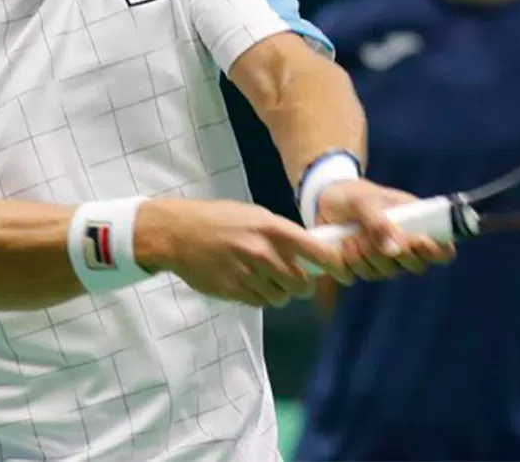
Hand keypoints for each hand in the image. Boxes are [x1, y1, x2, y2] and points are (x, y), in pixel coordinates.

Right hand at [134, 198, 355, 307]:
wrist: (178, 233)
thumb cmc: (219, 219)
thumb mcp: (254, 215)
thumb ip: (281, 234)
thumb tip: (311, 252)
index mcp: (271, 228)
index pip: (316, 252)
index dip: (334, 265)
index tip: (341, 272)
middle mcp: (263, 252)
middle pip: (302, 283)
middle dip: (303, 284)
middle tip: (296, 279)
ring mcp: (248, 274)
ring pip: (282, 297)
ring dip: (281, 292)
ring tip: (267, 279)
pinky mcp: (234, 291)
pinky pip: (261, 303)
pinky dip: (262, 297)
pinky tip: (250, 283)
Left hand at [317, 179, 455, 281]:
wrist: (324, 199)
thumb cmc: (353, 195)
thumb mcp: (364, 201)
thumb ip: (379, 222)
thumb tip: (395, 251)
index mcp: (416, 226)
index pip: (442, 250)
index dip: (438, 252)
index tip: (420, 241)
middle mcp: (403, 248)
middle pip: (415, 266)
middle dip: (392, 252)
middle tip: (369, 235)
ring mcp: (381, 261)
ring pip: (381, 273)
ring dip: (363, 256)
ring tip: (350, 236)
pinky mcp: (357, 269)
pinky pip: (352, 277)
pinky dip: (342, 262)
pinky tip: (337, 245)